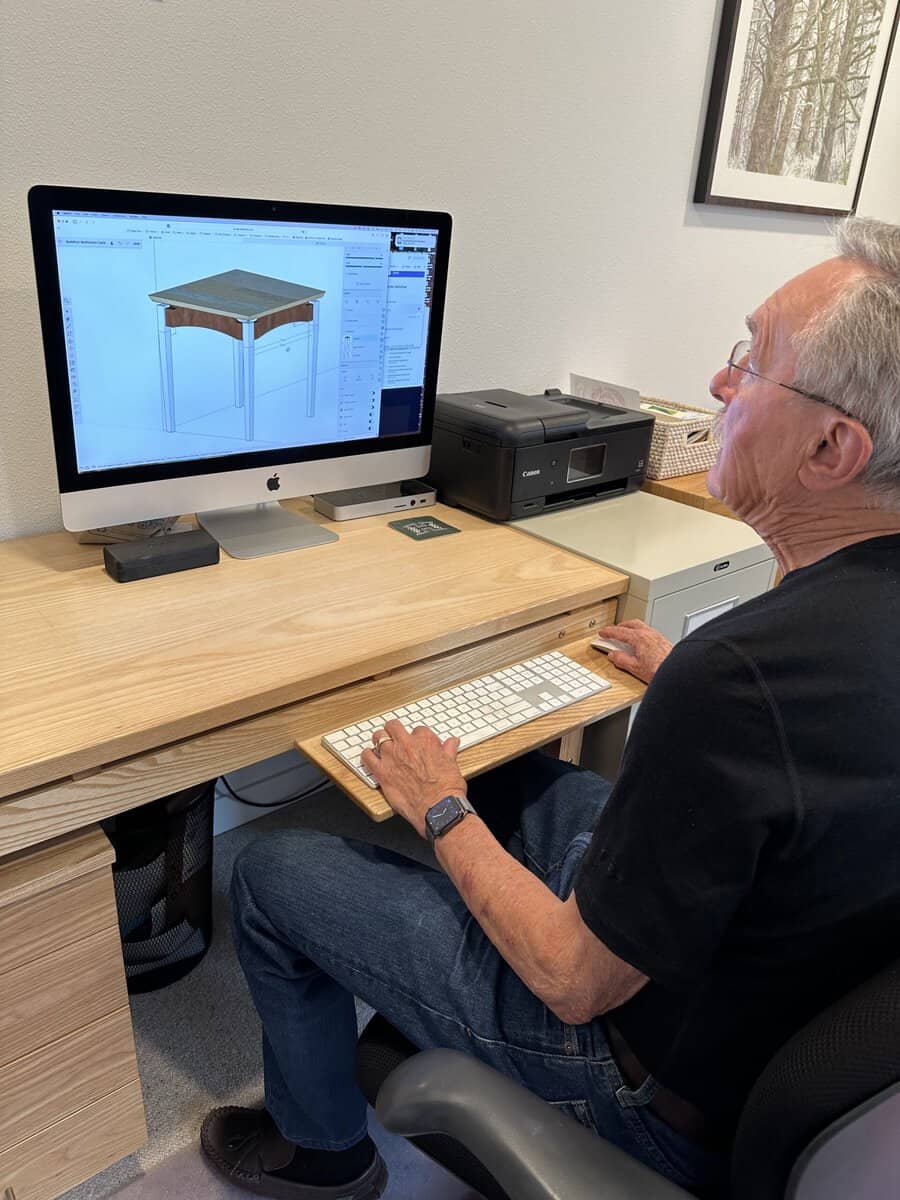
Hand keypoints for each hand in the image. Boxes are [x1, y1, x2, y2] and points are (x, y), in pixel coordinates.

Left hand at [360, 719, 466, 838]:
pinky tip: (370, 758)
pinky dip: (367, 756)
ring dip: (379, 740)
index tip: (417, 745)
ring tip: (381, 746)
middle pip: (393, 726)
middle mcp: (407, 745)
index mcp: (425, 740)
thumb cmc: (447, 790)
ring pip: (378, 737)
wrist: (438, 808)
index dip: (416, 738)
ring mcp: (392, 757)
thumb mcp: (452, 765)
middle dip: (394, 731)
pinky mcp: (382, 772)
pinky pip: (367, 757)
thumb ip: (448, 750)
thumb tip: (452, 742)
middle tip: (396, 739)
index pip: (418, 730)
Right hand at [596, 620, 672, 683]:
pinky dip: (640, 633)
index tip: (602, 633)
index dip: (609, 632)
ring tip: (626, 636)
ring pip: (641, 626)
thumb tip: (613, 655)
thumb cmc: (659, 670)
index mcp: (639, 638)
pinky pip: (649, 632)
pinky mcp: (663, 641)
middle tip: (613, 631)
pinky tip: (640, 642)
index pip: (619, 631)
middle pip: (631, 624)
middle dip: (620, 626)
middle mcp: (649, 634)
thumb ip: (621, 659)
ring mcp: (657, 636)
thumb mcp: (634, 667)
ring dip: (631, 629)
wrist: (677, 673)